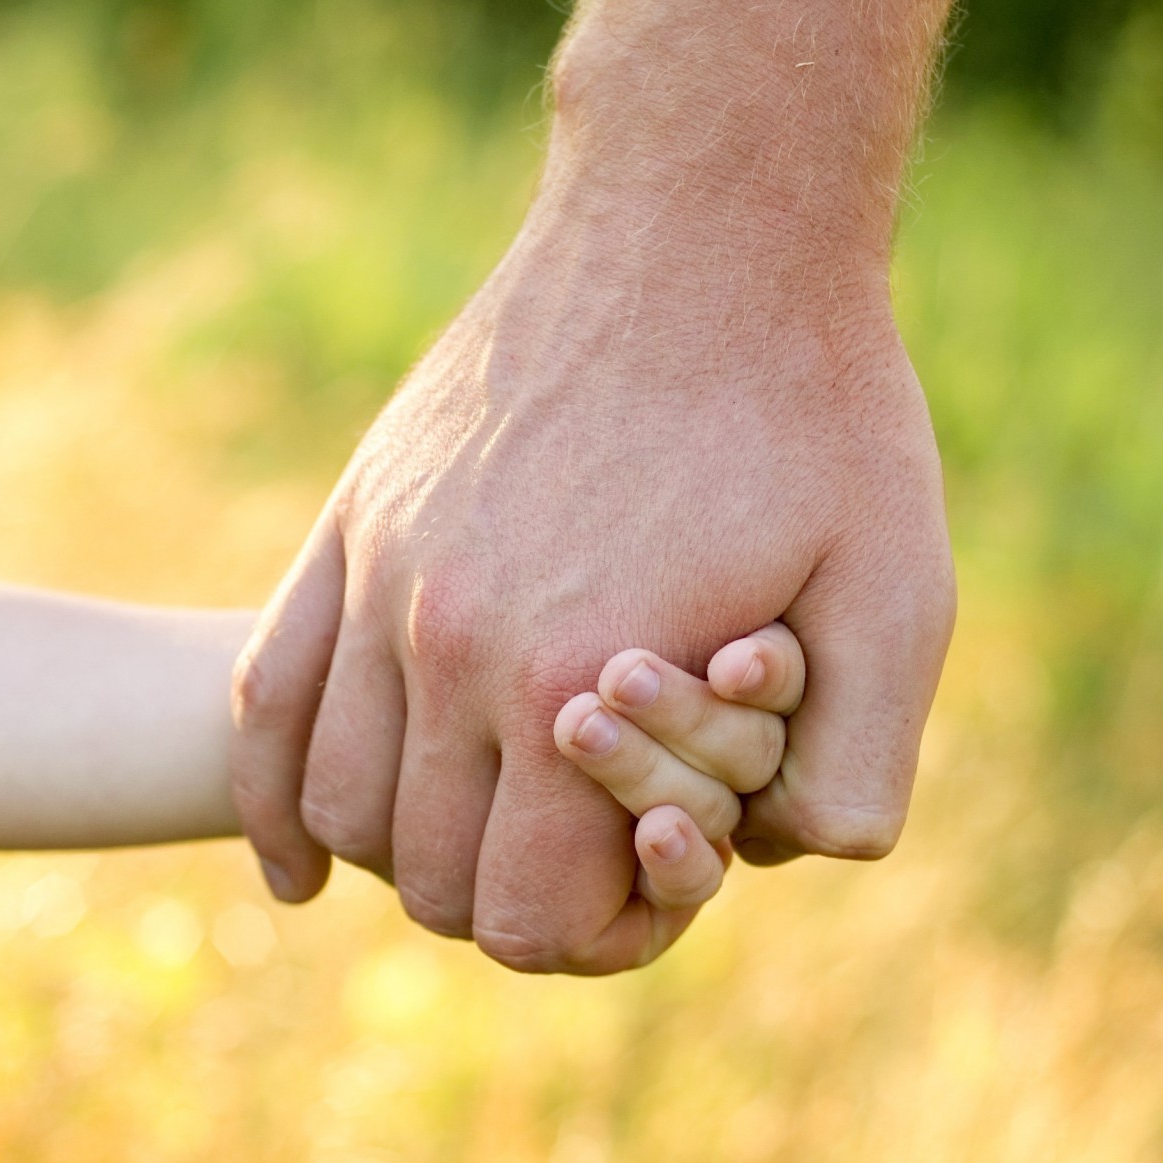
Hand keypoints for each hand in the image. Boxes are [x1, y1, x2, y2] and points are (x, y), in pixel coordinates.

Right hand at [230, 0, 957, 975]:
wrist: (699, 228)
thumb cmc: (813, 408)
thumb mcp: (897, 587)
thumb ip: (858, 762)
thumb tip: (792, 862)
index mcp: (570, 689)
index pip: (525, 916)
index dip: (587, 934)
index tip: (640, 889)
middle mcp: (450, 648)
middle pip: (428, 875)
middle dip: (504, 899)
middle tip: (575, 856)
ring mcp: (384, 580)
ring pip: (337, 801)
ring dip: (401, 854)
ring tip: (475, 837)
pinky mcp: (354, 523)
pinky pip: (265, 697)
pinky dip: (273, 801)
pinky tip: (297, 868)